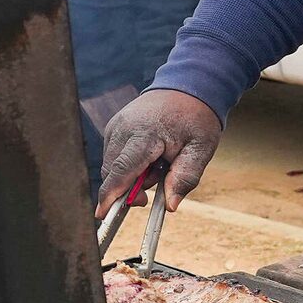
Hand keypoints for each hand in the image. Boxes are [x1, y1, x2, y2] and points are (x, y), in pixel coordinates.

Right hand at [95, 87, 222, 214]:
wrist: (189, 87)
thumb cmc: (196, 118)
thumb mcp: (201, 149)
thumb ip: (185, 178)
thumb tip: (170, 206)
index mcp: (144, 134)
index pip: (122, 170)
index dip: (110, 194)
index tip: (101, 214)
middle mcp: (123, 129)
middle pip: (113, 172)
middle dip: (130, 188)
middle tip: (158, 183)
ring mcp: (115, 126)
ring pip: (113, 166)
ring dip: (132, 175)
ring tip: (160, 162)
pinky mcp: (114, 128)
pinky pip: (115, 156)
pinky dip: (130, 164)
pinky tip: (151, 155)